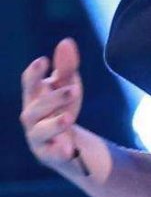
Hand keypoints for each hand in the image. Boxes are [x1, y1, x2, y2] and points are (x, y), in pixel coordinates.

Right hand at [20, 38, 84, 171]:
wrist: (67, 145)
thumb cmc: (61, 109)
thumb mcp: (68, 87)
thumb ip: (67, 67)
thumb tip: (66, 41)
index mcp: (34, 97)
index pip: (29, 84)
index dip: (34, 73)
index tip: (43, 60)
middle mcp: (31, 117)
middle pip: (36, 108)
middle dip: (53, 98)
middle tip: (74, 90)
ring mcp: (38, 137)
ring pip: (40, 131)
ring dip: (54, 124)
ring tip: (69, 117)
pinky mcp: (49, 155)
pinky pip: (52, 155)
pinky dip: (59, 152)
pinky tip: (69, 150)